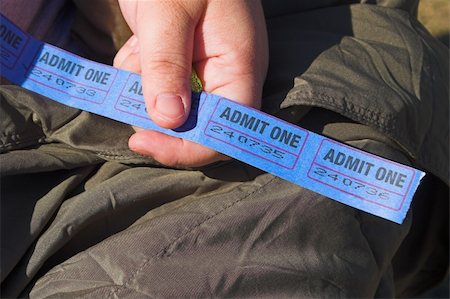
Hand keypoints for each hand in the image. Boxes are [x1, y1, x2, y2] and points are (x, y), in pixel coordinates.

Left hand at [114, 0, 267, 166]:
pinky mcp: (186, 66)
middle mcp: (228, 78)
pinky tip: (140, 43)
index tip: (142, 142)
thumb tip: (168, 119)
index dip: (188, 147)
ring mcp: (207, 73)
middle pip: (197, 126)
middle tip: (127, 89)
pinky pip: (160, 87)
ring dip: (143, 88)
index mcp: (240, 68)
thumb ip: (167, 64)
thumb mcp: (168, 11)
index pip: (225, 131)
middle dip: (157, 114)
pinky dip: (140, 73)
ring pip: (172, 109)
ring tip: (139, 49)